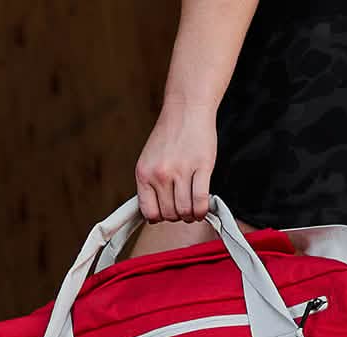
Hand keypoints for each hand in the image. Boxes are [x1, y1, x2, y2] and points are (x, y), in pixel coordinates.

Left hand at [135, 100, 216, 222]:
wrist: (187, 109)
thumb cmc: (170, 136)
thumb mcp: (149, 160)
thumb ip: (150, 185)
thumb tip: (154, 215)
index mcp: (144, 173)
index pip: (149, 212)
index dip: (159, 217)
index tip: (166, 213)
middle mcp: (160, 173)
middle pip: (169, 214)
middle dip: (177, 216)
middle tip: (183, 208)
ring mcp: (180, 170)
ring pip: (185, 211)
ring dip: (191, 215)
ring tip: (193, 208)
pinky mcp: (201, 167)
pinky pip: (200, 201)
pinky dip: (202, 211)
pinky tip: (202, 209)